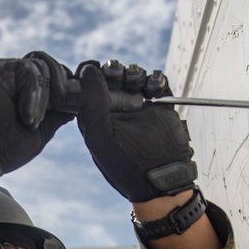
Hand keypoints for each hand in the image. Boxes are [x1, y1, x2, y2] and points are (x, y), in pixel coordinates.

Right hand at [0, 51, 74, 182]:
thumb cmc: (5, 148)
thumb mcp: (41, 131)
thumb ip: (57, 115)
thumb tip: (76, 103)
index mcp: (31, 93)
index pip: (57, 77)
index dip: (68, 87)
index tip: (74, 105)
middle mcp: (19, 79)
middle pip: (52, 66)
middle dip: (61, 87)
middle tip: (59, 107)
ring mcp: (8, 71)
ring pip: (42, 65)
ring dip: (44, 95)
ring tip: (32, 119)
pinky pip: (27, 68)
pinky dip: (33, 91)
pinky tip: (26, 114)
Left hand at [75, 60, 196, 201]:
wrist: (161, 179)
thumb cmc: (126, 165)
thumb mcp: (101, 134)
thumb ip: (91, 101)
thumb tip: (88, 69)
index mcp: (95, 116)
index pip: (89, 85)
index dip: (92, 73)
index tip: (97, 70)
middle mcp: (115, 109)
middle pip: (112, 75)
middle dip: (115, 70)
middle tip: (119, 75)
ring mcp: (138, 107)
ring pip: (134, 76)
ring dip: (135, 73)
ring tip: (137, 83)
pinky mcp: (160, 106)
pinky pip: (157, 82)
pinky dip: (156, 79)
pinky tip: (153, 89)